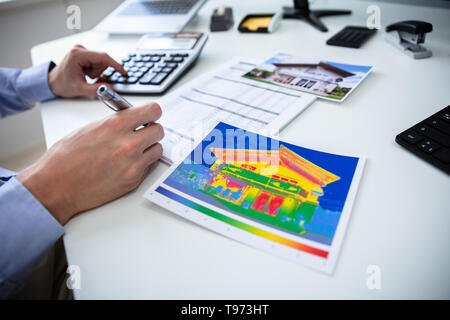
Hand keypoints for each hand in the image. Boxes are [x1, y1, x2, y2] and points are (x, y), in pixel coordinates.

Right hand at [17, 103, 163, 224]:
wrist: (56, 186)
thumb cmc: (65, 158)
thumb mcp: (89, 129)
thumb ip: (114, 123)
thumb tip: (131, 120)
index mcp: (115, 125)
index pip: (153, 110)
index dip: (152, 113)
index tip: (151, 115)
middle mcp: (128, 143)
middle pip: (159, 130)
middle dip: (151, 130)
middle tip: (142, 133)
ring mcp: (133, 163)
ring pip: (158, 149)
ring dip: (149, 148)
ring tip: (134, 150)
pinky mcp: (134, 180)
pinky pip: (149, 166)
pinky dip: (143, 163)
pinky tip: (128, 164)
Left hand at [48, 44, 126, 97]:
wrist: (52, 82)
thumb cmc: (62, 84)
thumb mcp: (80, 89)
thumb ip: (96, 90)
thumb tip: (109, 89)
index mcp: (78, 55)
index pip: (102, 57)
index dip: (115, 65)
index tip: (123, 72)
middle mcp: (79, 49)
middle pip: (102, 60)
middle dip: (99, 72)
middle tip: (88, 78)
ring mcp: (81, 50)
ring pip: (100, 62)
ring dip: (96, 72)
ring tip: (85, 76)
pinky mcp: (83, 53)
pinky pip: (97, 62)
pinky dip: (94, 70)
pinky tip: (85, 73)